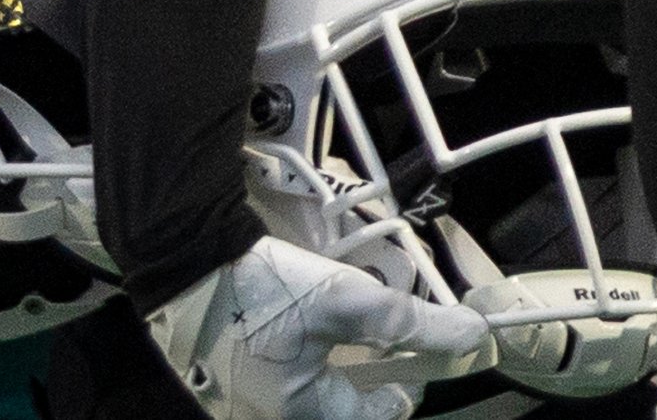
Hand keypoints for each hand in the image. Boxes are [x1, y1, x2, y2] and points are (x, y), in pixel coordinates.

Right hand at [147, 236, 494, 419]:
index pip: (368, 419)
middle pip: (329, 412)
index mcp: (297, 411)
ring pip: (298, 399)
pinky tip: (294, 336)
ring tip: (336, 341)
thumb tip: (474, 335)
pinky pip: (268, 385)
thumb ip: (411, 323)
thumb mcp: (345, 300)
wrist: (183, 254)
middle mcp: (263, 418)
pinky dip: (291, 369)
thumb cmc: (265, 286)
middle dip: (358, 388)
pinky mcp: (214, 380)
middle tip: (377, 356)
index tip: (411, 373)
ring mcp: (232, 402)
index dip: (398, 397)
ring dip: (325, 377)